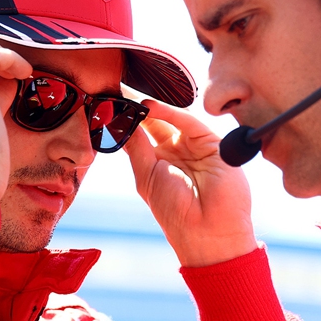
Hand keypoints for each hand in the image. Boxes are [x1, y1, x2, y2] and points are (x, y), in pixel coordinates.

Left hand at [124, 100, 256, 267]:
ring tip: (128, 94)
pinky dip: (170, 112)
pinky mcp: (212, 143)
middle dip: (137, 107)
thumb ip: (136, 147)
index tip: (108, 103)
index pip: (141, 133)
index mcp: (160, 162)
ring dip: (151, 106)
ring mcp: (195, 146)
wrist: (207, 232)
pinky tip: (150, 106)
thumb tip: (121, 121)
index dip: (126, 119)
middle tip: (116, 89)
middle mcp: (178, 151)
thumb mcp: (146, 176)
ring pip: (172, 119)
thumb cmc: (175, 212)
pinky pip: (189, 123)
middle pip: (156, 122)